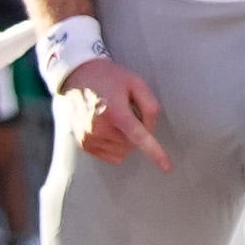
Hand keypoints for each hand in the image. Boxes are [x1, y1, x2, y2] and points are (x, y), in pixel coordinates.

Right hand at [58, 54, 168, 168]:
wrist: (77, 76)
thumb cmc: (110, 79)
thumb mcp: (136, 84)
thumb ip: (149, 107)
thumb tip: (150, 131)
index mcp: (115, 112)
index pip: (138, 136)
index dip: (154, 152)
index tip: (166, 167)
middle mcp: (99, 128)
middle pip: (133, 144)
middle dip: (137, 132)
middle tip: (127, 112)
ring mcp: (89, 138)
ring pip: (123, 152)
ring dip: (126, 140)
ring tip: (115, 118)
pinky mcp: (83, 144)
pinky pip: (110, 155)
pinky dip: (116, 146)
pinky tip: (108, 128)